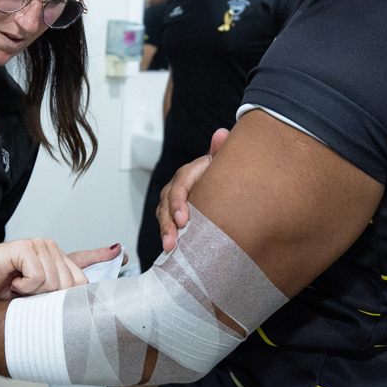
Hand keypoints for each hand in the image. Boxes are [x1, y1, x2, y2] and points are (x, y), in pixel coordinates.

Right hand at [0, 238, 117, 298]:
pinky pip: (39, 277)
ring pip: (55, 283)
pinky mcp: (27, 248)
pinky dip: (25, 287)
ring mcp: (40, 246)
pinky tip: (14, 282)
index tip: (121, 254)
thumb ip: (56, 296)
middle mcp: (51, 250)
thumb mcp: (33, 297)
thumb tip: (78, 304)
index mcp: (55, 261)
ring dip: (34, 294)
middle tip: (29, 296)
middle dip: (52, 298)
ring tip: (18, 288)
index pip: (84, 258)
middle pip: (71, 284)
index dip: (103, 257)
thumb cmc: (1, 287)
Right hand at [158, 127, 228, 252]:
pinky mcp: (174, 214)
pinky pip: (167, 224)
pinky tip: (171, 252)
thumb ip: (221, 149)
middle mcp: (178, 186)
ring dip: (165, 232)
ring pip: (163, 215)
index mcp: (190, 173)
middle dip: (168, 223)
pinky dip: (168, 236)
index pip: (180, 185)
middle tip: (173, 240)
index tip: (183, 219)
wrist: (222, 180)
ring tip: (170, 248)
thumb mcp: (223, 160)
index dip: (178, 202)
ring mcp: (173, 201)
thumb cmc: (222, 172)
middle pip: (167, 203)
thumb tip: (222, 134)